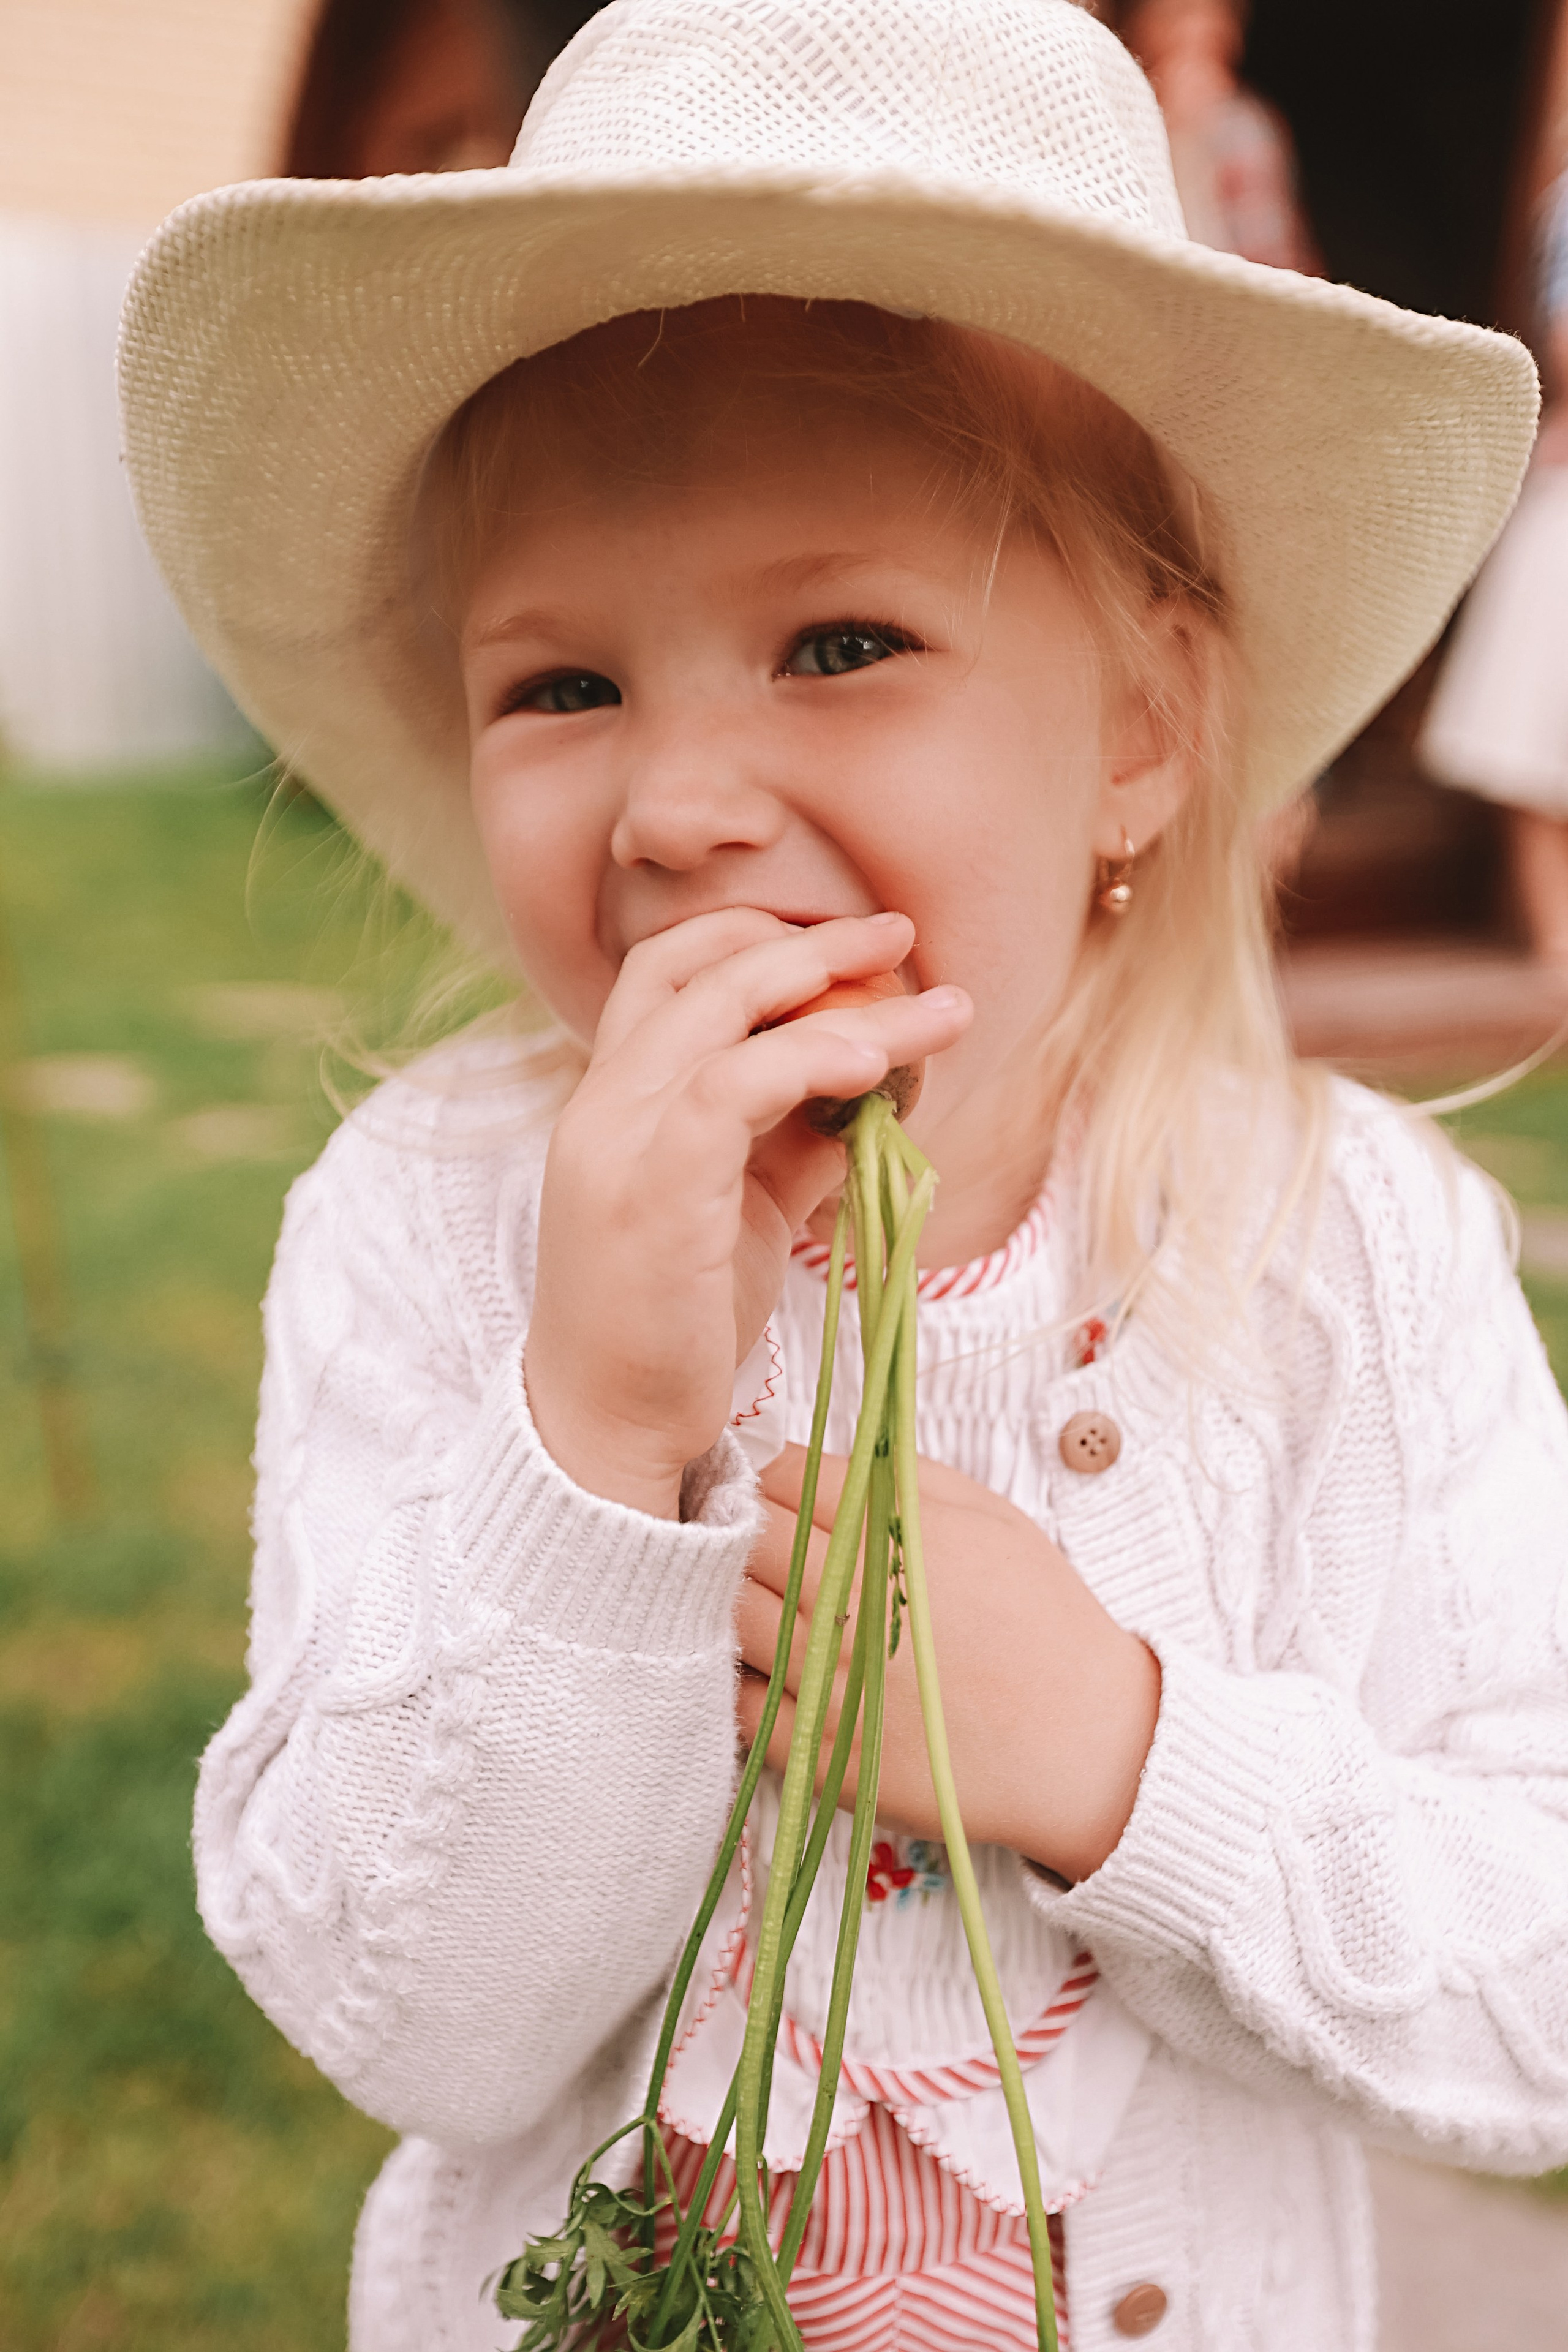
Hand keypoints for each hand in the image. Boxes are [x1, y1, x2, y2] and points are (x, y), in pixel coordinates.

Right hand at [524, 910, 969, 1517]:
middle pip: (701, 970)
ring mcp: (618, 1138)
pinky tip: (881, 1064)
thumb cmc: (672, 1324)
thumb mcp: (739, 1213)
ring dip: (845, 997)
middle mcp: (604, 1102)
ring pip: (729, 1015)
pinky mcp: (654, 1185)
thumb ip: (788, 1146)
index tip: (846, 942)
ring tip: (936, 1006)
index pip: (669, 972)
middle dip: (812, 943)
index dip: (754, 938)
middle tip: (901, 933)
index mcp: (615, 1100)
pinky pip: (735, 1085)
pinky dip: (814, 1059)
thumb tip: (868, 1099)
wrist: (606, 1424)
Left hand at [737, 1445, 1160, 1883]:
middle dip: (721, 1517)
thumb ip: (901, 1476)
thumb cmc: (1044, 1621)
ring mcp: (835, 1682)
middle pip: (745, 1536)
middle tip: (712, 1515)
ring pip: (729, 1612)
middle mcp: (857, 1603)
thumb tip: (822, 1452)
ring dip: (714, 1591)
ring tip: (716, 1582)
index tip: (743, 1469)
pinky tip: (740, 1658)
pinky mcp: (825, 1753)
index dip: (752, 1467)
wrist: (1090, 1747)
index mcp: (896, 1536)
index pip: (783, 1477)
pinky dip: (728, 1676)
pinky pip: (738, 1704)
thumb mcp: (990, 1517)